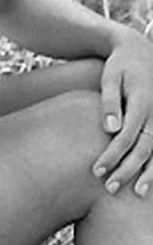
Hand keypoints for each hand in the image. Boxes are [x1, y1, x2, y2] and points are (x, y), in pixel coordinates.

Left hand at [92, 29, 152, 197]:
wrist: (139, 51)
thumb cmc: (119, 65)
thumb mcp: (110, 77)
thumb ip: (109, 102)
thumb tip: (109, 129)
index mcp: (141, 102)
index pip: (126, 136)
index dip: (112, 155)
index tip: (96, 171)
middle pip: (143, 148)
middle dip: (127, 170)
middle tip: (110, 188)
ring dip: (148, 173)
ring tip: (136, 194)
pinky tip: (149, 181)